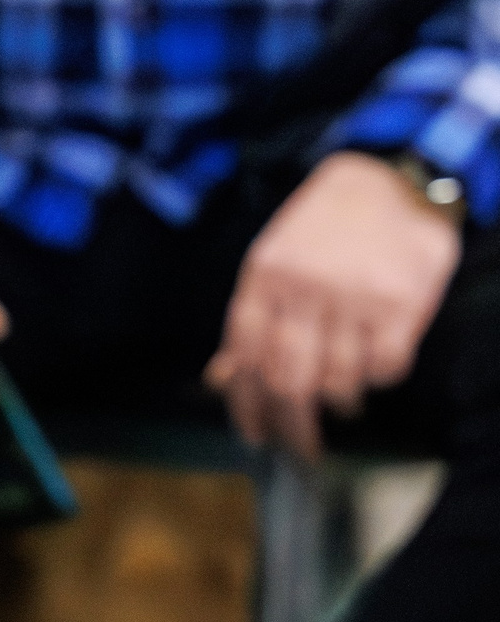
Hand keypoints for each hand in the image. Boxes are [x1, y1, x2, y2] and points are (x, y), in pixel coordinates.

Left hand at [207, 152, 462, 461]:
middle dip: (291, 426)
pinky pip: (385, 367)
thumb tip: (219, 380)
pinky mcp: (402, 301)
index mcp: (264, 279)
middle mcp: (306, 289)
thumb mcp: (273, 261)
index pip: (244, 359)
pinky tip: (377, 369)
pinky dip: (380, 379)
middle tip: (300, 449)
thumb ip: (250, 321)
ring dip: (340, 402)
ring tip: (343, 401)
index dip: (247, 407)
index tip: (255, 436)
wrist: (391, 173)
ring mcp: (355, 296)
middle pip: (287, 382)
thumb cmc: (324, 228)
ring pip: (337, 381)